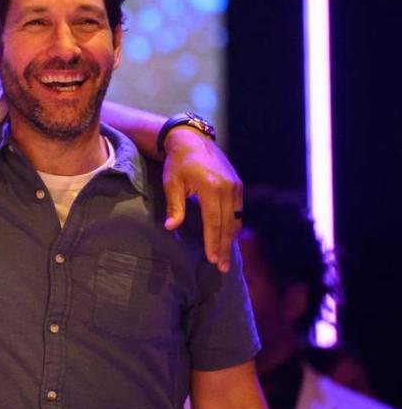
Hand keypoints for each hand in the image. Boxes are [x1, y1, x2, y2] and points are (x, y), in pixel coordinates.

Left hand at [161, 127, 242, 272]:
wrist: (192, 140)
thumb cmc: (178, 163)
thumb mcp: (171, 183)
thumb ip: (174, 206)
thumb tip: (170, 228)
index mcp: (211, 187)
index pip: (213, 221)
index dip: (213, 242)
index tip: (212, 259)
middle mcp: (227, 187)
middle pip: (228, 224)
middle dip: (224, 247)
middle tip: (222, 267)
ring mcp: (235, 186)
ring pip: (236, 219)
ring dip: (231, 240)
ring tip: (225, 258)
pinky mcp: (238, 185)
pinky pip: (238, 211)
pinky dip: (234, 226)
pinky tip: (228, 239)